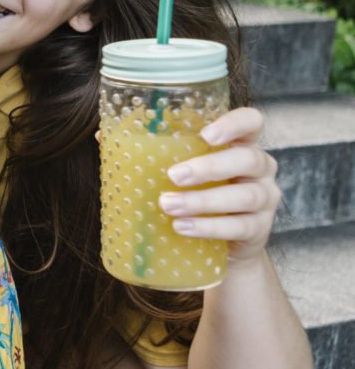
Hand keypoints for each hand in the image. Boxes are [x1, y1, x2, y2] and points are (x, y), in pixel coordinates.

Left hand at [158, 107, 280, 260]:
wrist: (221, 246)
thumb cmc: (197, 193)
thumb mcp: (181, 169)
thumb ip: (152, 151)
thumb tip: (104, 136)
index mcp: (240, 144)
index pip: (251, 122)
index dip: (234, 124)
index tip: (207, 135)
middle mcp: (260, 168)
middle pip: (247, 159)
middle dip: (209, 167)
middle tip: (173, 175)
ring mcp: (264, 198)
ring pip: (244, 196)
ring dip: (203, 201)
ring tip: (168, 205)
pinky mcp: (260, 229)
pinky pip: (240, 226)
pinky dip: (209, 227)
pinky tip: (182, 227)